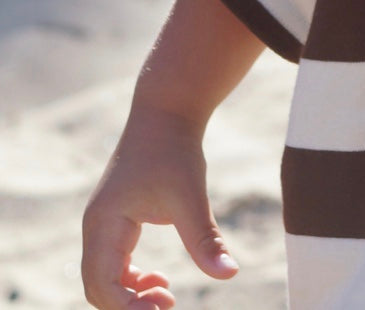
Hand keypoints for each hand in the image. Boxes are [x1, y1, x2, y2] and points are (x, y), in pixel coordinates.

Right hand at [81, 105, 238, 308]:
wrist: (167, 112)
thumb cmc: (175, 150)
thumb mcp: (190, 196)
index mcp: (104, 224)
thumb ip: (205, 239)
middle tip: (170, 303)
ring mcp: (102, 224)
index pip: (103, 284)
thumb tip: (230, 274)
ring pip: (103, 279)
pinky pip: (112, 264)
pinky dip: (131, 280)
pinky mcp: (114, 220)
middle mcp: (95, 227)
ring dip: (130, 295)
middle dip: (129, 306)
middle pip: (97, 288)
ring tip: (167, 293)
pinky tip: (160, 279)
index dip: (130, 308)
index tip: (167, 306)